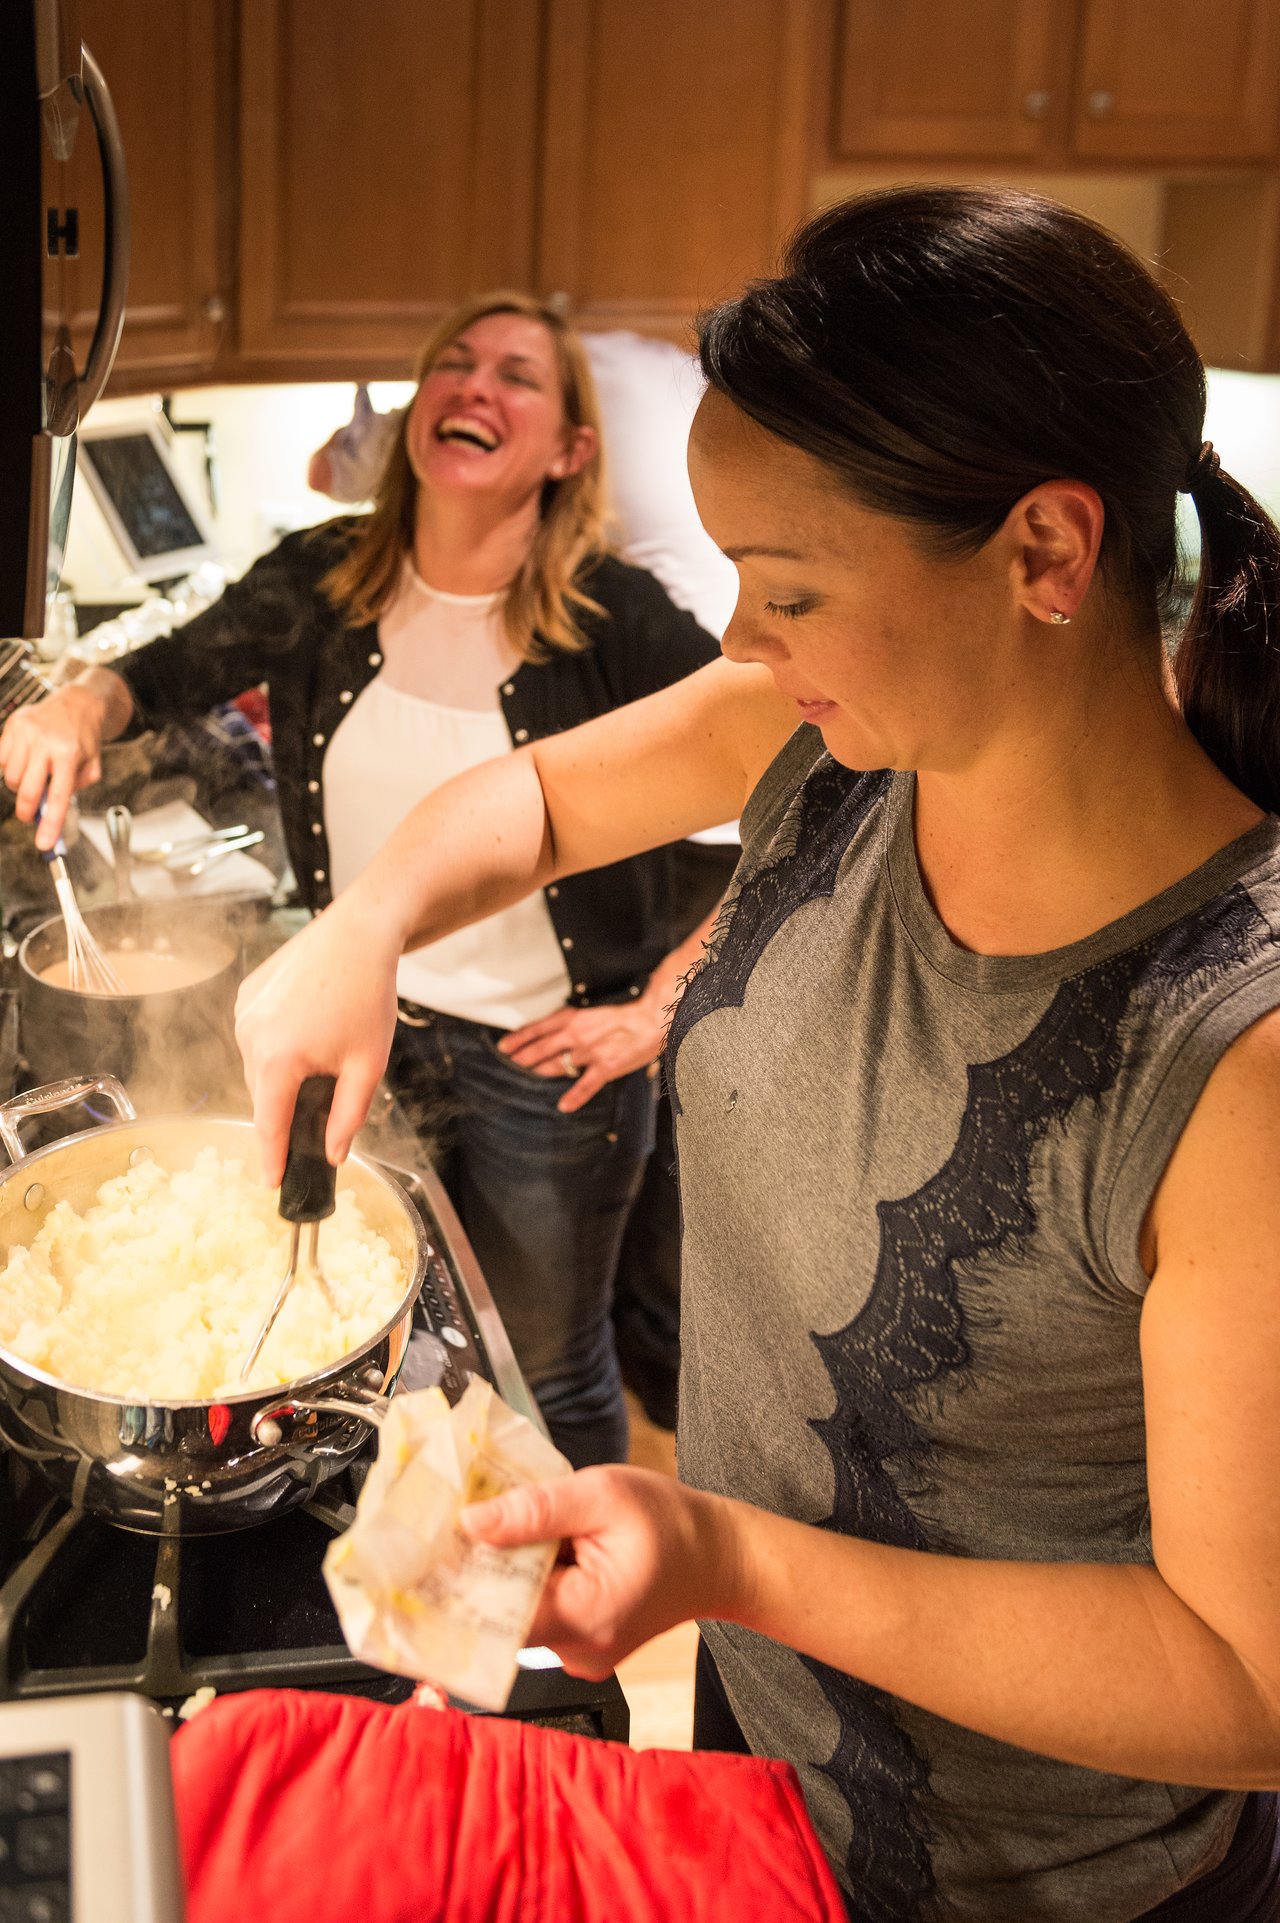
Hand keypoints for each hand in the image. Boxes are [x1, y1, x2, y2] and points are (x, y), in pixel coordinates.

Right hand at [0, 684, 112, 847]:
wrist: (78, 704)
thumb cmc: (84, 739)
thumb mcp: (92, 766)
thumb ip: (74, 789)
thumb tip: (50, 811)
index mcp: (70, 754)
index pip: (58, 797)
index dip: (49, 824)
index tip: (44, 844)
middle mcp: (46, 743)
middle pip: (27, 791)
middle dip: (26, 811)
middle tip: (29, 816)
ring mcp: (26, 732)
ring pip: (10, 777)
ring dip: (19, 786)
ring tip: (34, 776)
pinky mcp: (13, 725)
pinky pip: (1, 759)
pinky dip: (8, 767)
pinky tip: (23, 762)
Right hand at [234, 897, 400, 1184]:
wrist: (358, 934)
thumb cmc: (367, 996)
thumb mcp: (367, 1065)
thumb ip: (347, 1116)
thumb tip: (333, 1154)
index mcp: (277, 1059)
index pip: (268, 1125)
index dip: (272, 1159)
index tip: (272, 1184)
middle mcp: (249, 1037)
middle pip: (264, 1096)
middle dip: (288, 1108)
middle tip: (319, 1110)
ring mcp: (243, 1013)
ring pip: (259, 1066)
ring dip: (283, 1074)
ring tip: (324, 1051)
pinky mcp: (246, 995)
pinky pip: (257, 1037)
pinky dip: (276, 1045)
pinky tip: (308, 1028)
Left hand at [461, 1465, 738, 1679]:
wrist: (717, 1557)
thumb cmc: (670, 1523)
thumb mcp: (603, 1494)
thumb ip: (536, 1509)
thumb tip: (471, 1522)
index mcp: (584, 1618)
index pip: (495, 1613)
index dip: (460, 1577)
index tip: (433, 1545)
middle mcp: (575, 1651)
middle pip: (500, 1612)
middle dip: (485, 1563)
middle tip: (472, 1516)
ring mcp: (576, 1653)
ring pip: (515, 1609)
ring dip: (511, 1568)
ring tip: (524, 1526)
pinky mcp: (577, 1643)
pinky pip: (537, 1610)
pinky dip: (532, 1578)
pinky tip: (545, 1546)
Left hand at [499, 995, 665, 1112]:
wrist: (651, 1020)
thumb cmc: (623, 1015)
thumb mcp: (591, 1011)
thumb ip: (571, 1020)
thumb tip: (551, 1029)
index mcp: (573, 1018)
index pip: (537, 1028)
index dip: (518, 1038)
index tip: (503, 1046)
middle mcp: (576, 1034)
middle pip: (541, 1048)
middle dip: (522, 1058)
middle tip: (509, 1065)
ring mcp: (590, 1052)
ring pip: (557, 1066)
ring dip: (540, 1073)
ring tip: (527, 1080)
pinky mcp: (605, 1067)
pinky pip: (585, 1085)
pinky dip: (574, 1097)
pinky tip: (563, 1106)